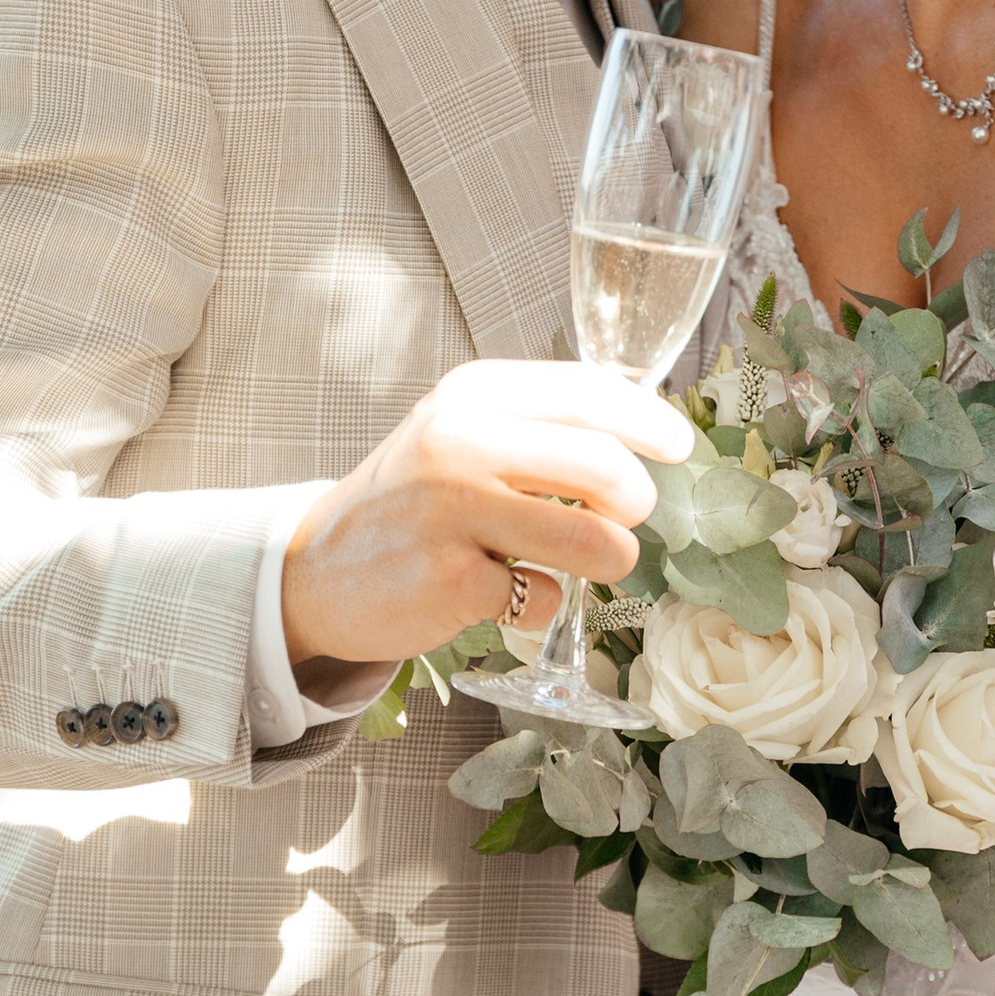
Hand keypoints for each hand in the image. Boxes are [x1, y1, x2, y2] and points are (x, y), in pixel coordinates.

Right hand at [279, 360, 694, 678]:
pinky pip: (549, 600)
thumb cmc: (412, 500)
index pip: (589, 391)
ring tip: (586, 562)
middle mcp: (461, 441)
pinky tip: (506, 594)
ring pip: (596, 542)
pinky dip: (543, 604)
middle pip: (606, 466)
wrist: (315, 569)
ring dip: (611, 561)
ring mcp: (453, 511)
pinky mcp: (451, 581)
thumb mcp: (460, 431)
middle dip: (637, 501)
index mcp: (473, 394)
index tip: (679, 446)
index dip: (650, 421)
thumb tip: (643, 427)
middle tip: (625, 518)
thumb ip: (537, 422)